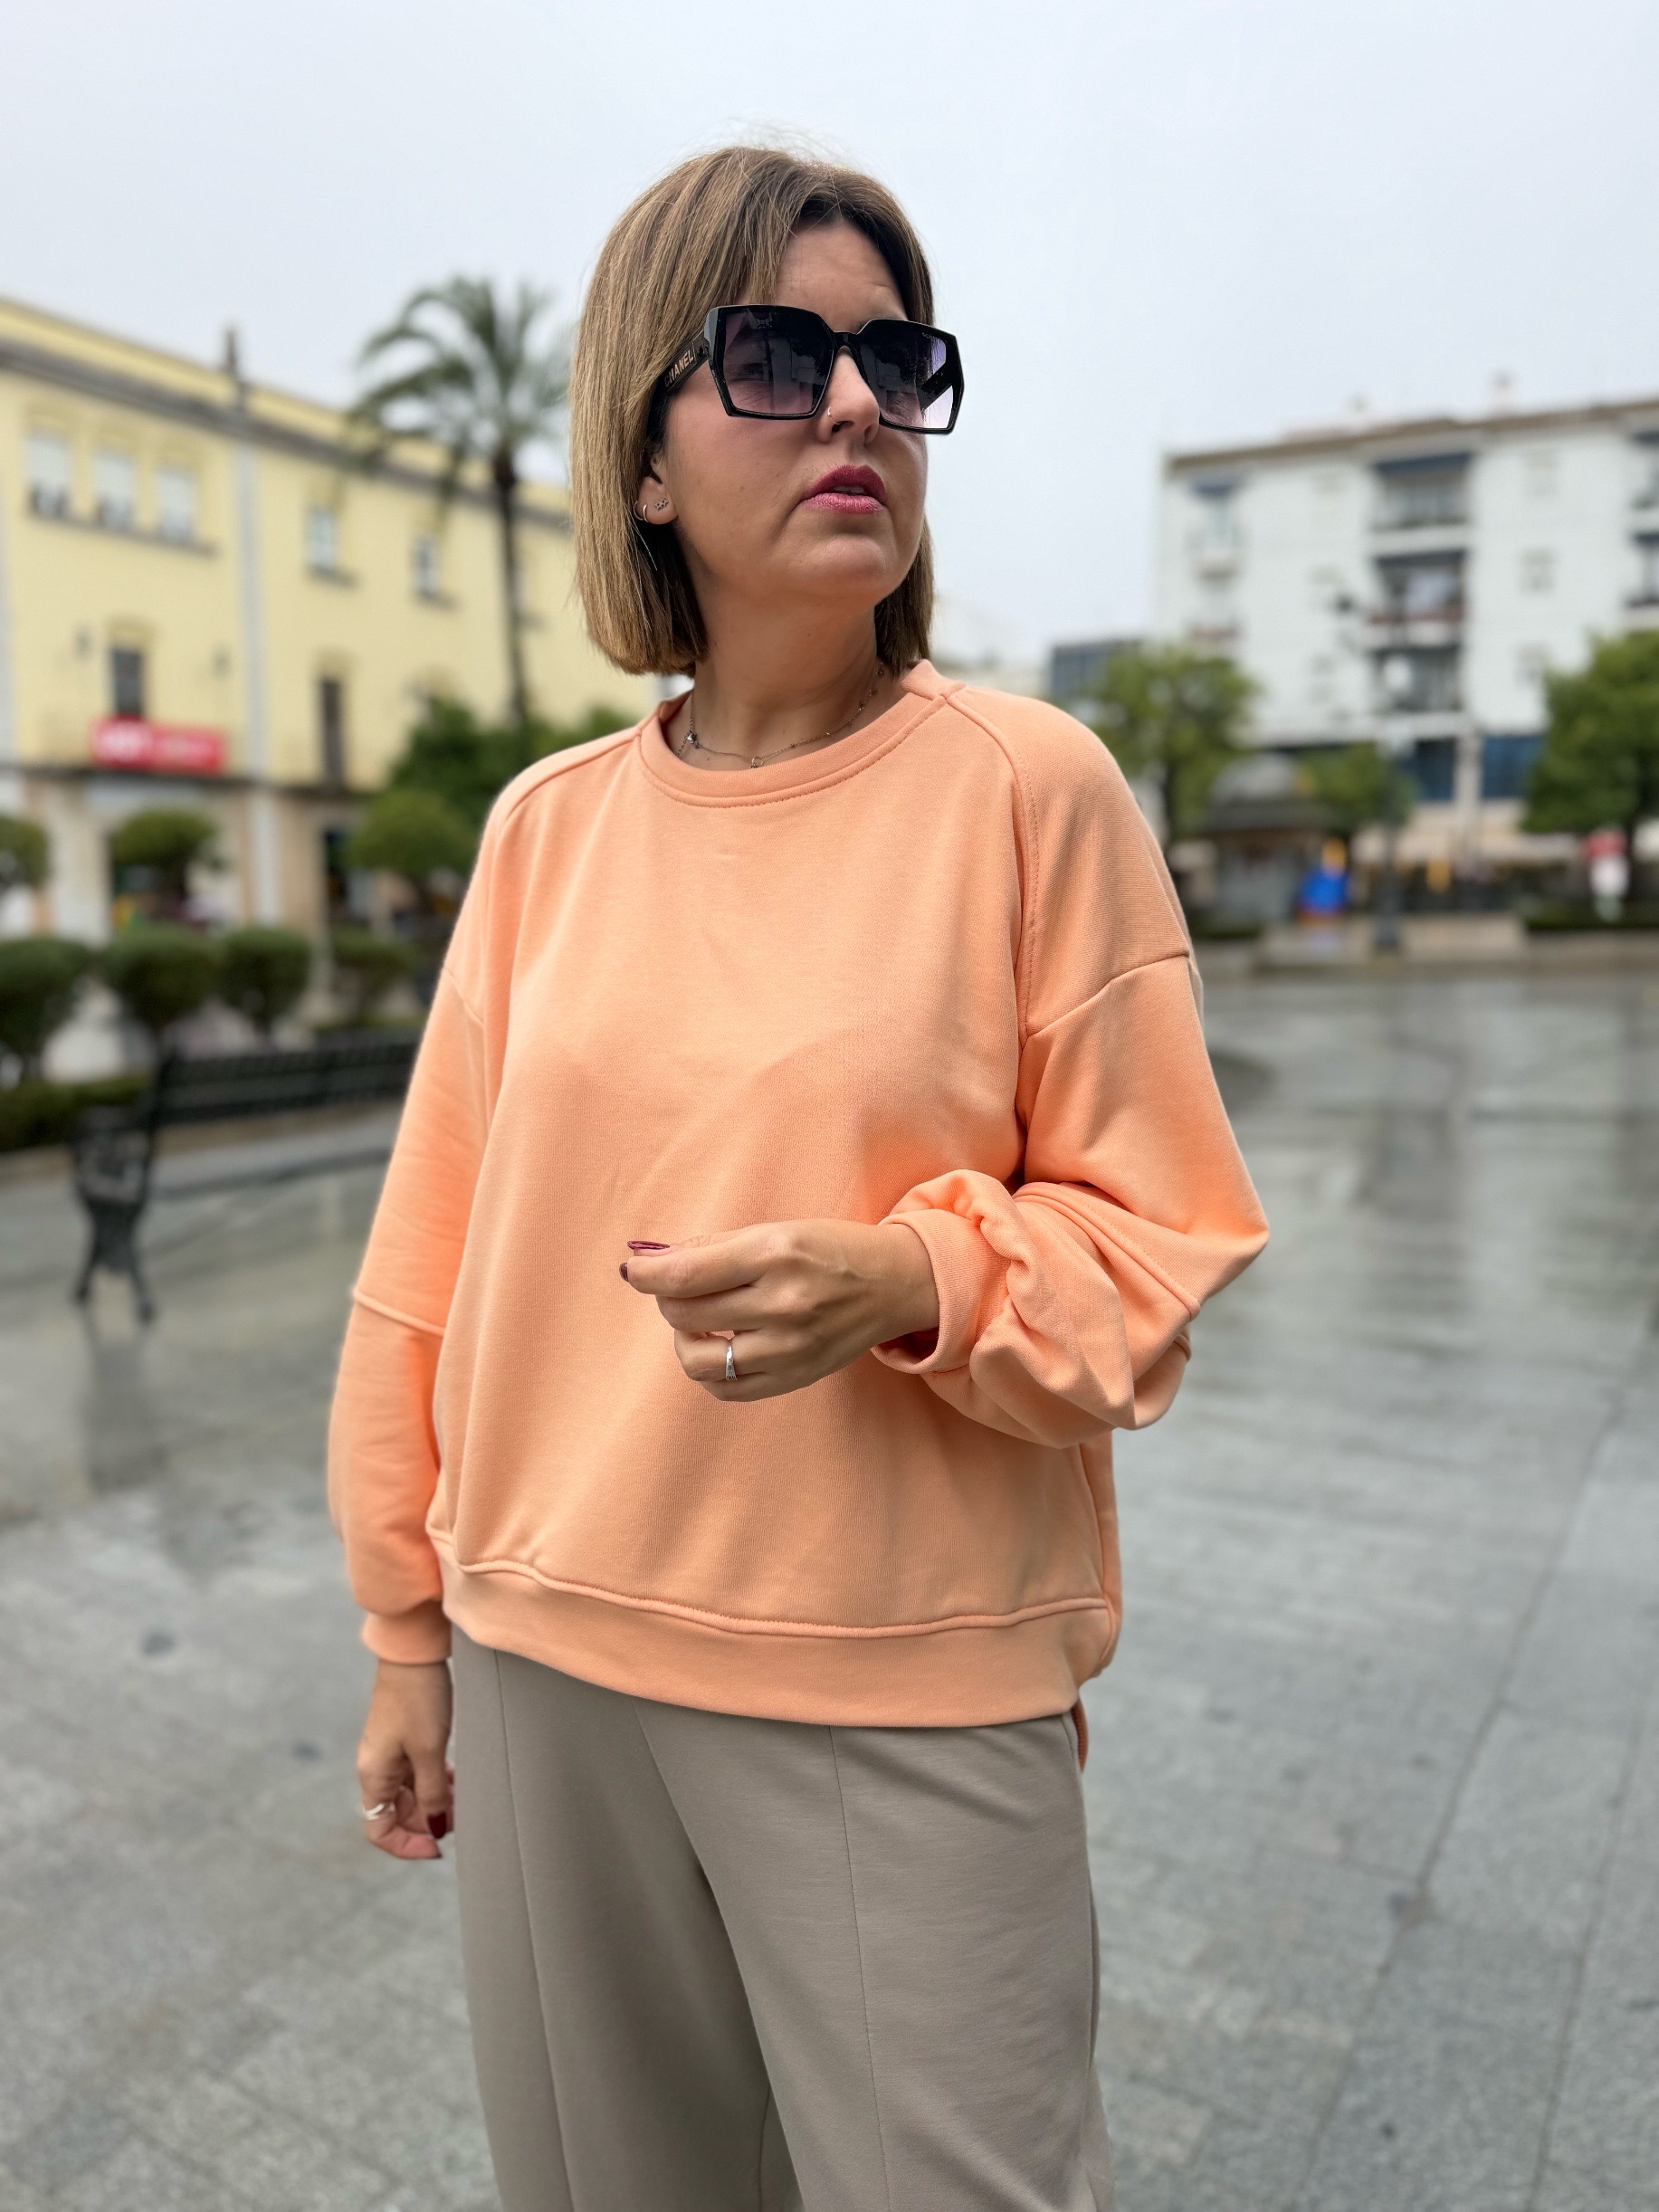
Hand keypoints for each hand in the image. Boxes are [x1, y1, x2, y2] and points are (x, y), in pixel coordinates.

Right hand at [357, 1658, 453, 1859]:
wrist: (414, 1650)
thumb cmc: (418, 1697)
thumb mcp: (429, 1750)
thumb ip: (433, 1793)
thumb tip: (437, 1829)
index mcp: (374, 1775)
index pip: (379, 1830)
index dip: (407, 1845)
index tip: (438, 1847)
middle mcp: (378, 1767)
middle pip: (398, 1814)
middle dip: (427, 1822)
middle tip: (460, 1819)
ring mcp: (391, 1752)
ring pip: (412, 1793)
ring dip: (436, 1801)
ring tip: (463, 1799)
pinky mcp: (406, 1737)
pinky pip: (419, 1772)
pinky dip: (437, 1780)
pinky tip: (458, 1777)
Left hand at [622, 1219, 939, 1401]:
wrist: (894, 1284)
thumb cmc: (831, 1249)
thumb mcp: (775, 1230)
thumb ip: (712, 1247)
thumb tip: (653, 1262)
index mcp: (774, 1254)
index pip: (684, 1275)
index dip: (645, 1274)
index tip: (632, 1269)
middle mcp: (782, 1304)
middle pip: (684, 1314)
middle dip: (667, 1298)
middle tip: (678, 1285)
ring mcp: (789, 1348)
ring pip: (697, 1359)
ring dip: (684, 1337)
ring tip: (697, 1319)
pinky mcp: (794, 1377)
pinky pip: (725, 1388)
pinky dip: (708, 1369)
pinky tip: (719, 1343)